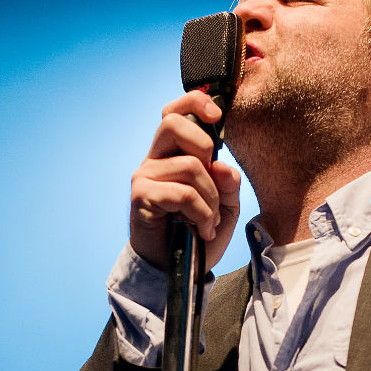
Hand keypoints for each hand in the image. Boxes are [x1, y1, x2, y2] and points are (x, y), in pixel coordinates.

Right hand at [129, 90, 242, 270]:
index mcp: (172, 154)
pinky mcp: (141, 197)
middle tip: (212, 179)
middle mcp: (154, 159)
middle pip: (173, 123)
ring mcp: (145, 177)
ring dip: (211, 199)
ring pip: (190, 166)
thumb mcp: (225, 205)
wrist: (176, 269)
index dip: (194, 102)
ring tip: (211, 221)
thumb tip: (223, 165)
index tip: (218, 115)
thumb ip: (228, 182)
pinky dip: (202, 213)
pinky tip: (203, 230)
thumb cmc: (197, 233)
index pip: (173, 112)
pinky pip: (183, 193)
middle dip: (204, 146)